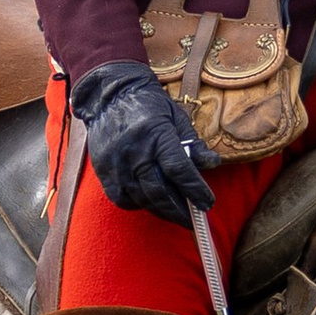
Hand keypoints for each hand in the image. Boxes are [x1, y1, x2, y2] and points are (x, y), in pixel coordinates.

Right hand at [69, 61, 217, 225]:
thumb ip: (194, 144)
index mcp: (156, 134)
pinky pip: (122, 198)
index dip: (195, 190)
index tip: (208, 203)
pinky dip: (138, 205)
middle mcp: (134, 151)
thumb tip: (212, 164)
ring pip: (142, 198)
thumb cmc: (149, 104)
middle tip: (194, 220)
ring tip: (176, 215)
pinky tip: (151, 204)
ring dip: (162, 211)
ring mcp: (116, 162)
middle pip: (160, 191)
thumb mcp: (177, 118)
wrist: (109, 94)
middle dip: (180, 210)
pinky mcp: (103, 170)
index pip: (179, 170)